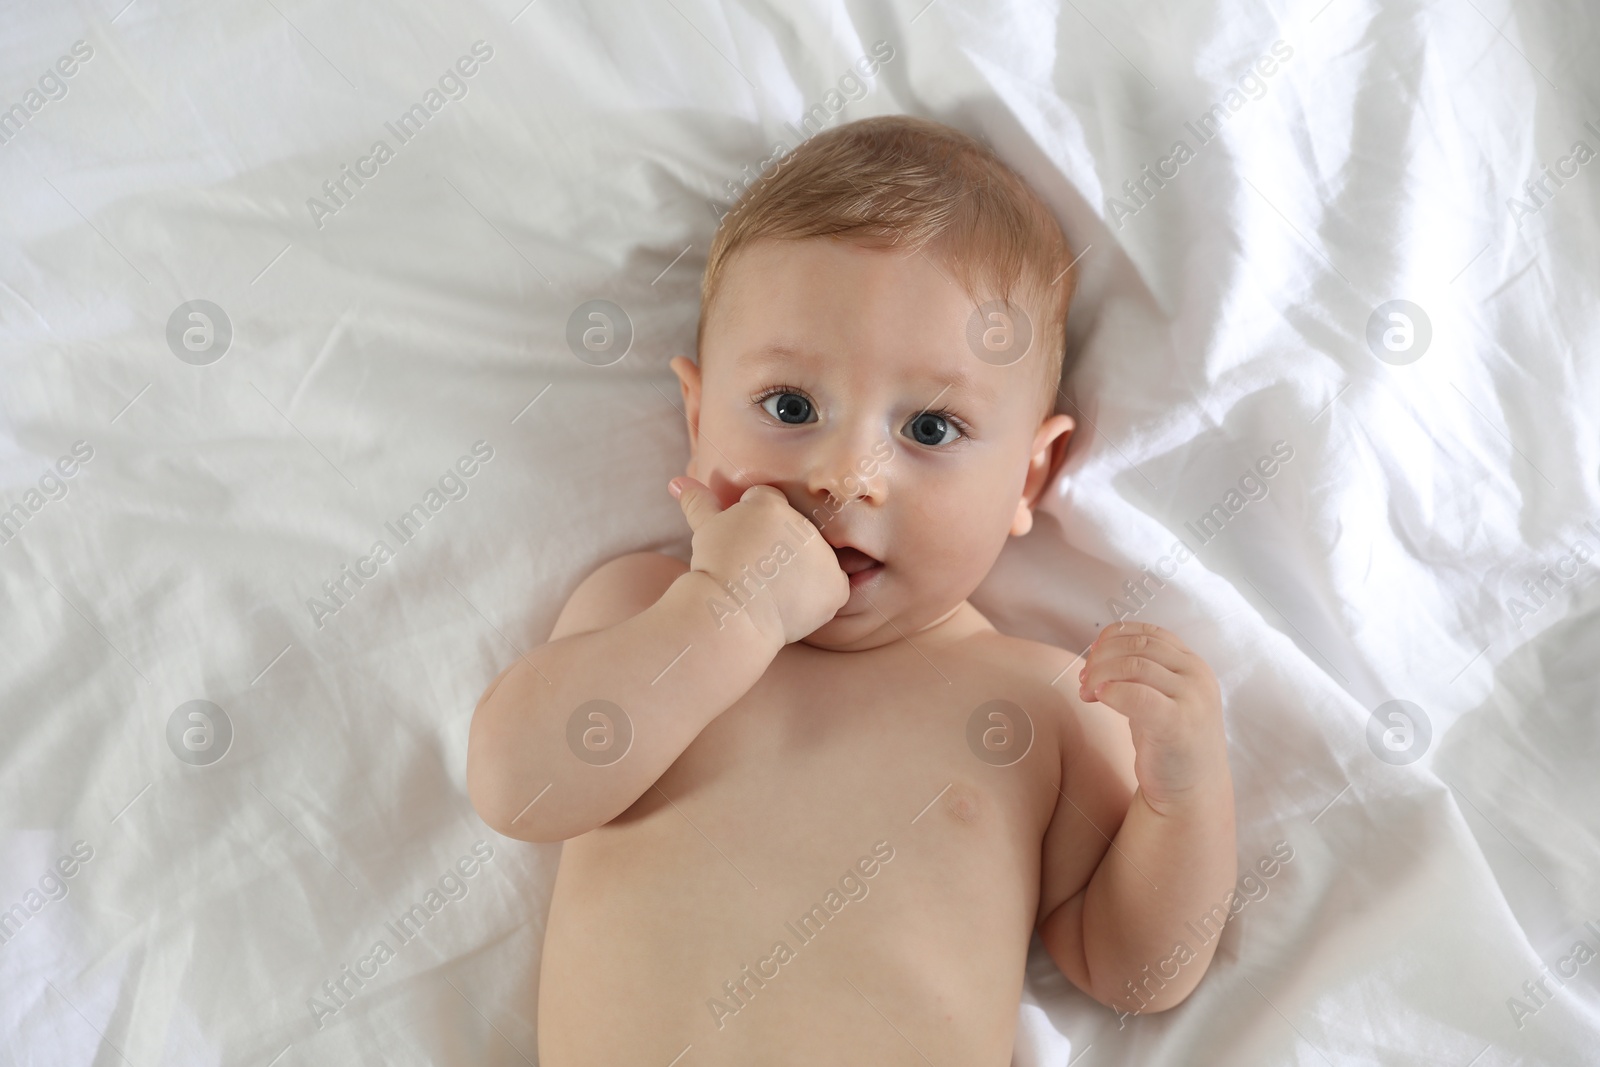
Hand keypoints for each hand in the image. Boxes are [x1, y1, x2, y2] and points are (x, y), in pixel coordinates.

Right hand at [671, 477, 849, 645]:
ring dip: (801, 569)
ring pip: (815, 557)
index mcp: (770, 503)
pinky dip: (818, 596)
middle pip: (795, 530)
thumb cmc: (713, 574)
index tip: (742, 547)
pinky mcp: (836, 585)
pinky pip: (833, 585)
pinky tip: (793, 602)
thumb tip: (676, 482)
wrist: (728, 617)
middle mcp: (802, 523)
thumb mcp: (704, 532)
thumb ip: (699, 503)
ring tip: (772, 589)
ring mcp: (823, 555)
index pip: (768, 503)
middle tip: (756, 572)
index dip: (752, 526)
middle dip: (779, 546)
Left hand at [1078, 621, 1225, 812]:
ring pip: (1135, 665)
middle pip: (1138, 646)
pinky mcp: (1179, 724)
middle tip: (1083, 678)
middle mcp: (1197, 676)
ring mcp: (1192, 699)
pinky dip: (1112, 692)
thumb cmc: (1168, 741)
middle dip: (1102, 657)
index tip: (1093, 652)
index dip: (1115, 636)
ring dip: (1100, 674)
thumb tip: (1096, 651)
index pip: (1150, 633)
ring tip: (1086, 692)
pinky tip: (1098, 698)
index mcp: (1193, 665)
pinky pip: (1138, 695)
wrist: (1190, 791)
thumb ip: (1139, 672)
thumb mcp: (1158, 697)